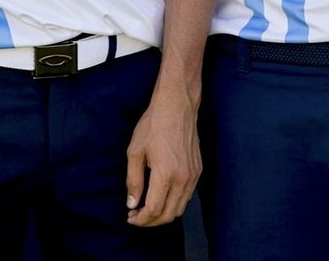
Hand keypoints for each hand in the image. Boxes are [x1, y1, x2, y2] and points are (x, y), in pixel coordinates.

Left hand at [124, 86, 200, 225]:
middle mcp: (183, 178)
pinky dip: (174, 203)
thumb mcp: (135, 151)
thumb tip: (132, 204)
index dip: (141, 219)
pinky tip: (162, 196)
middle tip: (137, 217)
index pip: (154, 210)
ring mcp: (193, 176)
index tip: (130, 217)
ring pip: (180, 208)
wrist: (177, 106)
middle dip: (151, 221)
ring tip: (147, 209)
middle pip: (169, 215)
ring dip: (164, 214)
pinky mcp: (198, 171)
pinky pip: (187, 196)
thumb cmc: (153, 125)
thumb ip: (133, 181)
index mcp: (165, 174)